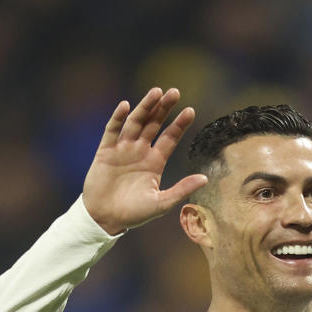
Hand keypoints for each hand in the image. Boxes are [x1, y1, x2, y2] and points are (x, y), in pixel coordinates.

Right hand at [82, 87, 207, 234]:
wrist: (106, 219)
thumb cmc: (135, 213)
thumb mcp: (162, 203)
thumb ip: (182, 189)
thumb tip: (205, 178)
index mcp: (155, 162)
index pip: (170, 138)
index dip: (179, 124)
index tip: (190, 110)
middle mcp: (140, 151)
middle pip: (154, 124)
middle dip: (163, 108)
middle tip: (174, 92)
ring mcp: (123, 149)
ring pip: (135, 122)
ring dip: (145, 107)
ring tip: (156, 92)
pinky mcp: (105, 152)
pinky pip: (112, 131)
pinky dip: (118, 118)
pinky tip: (125, 106)